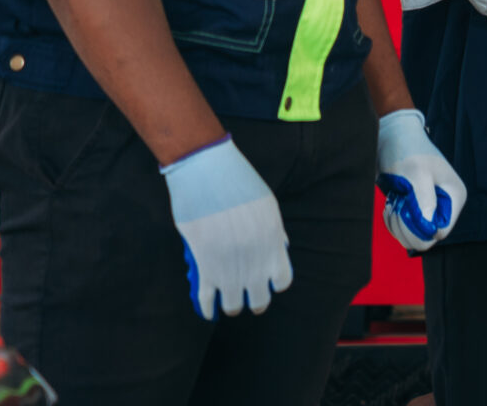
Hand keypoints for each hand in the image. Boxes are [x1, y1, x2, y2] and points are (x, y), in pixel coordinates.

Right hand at [160, 136, 292, 318]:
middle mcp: (255, 259)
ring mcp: (230, 265)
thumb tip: (281, 248)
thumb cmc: (237, 183)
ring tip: (229, 305)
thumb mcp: (267, 206)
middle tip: (248, 300)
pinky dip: (207, 309)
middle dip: (255, 302)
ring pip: (233, 304)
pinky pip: (206, 299)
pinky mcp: (204, 265)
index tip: (266, 283)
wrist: (207, 173)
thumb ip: (274, 231)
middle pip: (260, 298)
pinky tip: (209, 312)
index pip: (282, 280)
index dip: (274, 285)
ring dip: (231, 307)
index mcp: (273, 242)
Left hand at [375, 108, 466, 252]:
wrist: (393, 138)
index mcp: (454, 196)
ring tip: (392, 203)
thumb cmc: (407, 151)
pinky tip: (391, 205)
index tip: (405, 212)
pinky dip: (393, 221)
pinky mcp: (416, 208)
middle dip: (406, 227)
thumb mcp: (417, 174)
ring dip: (397, 224)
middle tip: (396, 207)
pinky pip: (404, 228)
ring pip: (414, 234)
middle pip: (427, 236)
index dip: (420, 229)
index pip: (441, 231)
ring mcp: (430, 207)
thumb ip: (425, 202)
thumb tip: (431, 230)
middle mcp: (444, 205)